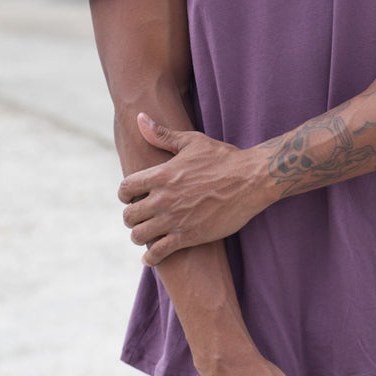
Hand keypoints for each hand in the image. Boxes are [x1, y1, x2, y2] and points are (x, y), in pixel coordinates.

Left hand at [117, 113, 267, 263]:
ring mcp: (175, 219)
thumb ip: (162, 134)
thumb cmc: (223, 158)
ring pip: (138, 236)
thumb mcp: (192, 141)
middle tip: (140, 216)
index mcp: (161, 174)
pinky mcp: (189, 237)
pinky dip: (151, 258)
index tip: (131, 197)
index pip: (124, 188)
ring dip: (139, 236)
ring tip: (146, 234)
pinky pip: (158, 253)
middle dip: (131, 216)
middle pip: (128, 216)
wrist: (251, 180)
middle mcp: (163, 198)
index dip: (124, 194)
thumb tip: (140, 117)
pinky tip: (152, 257)